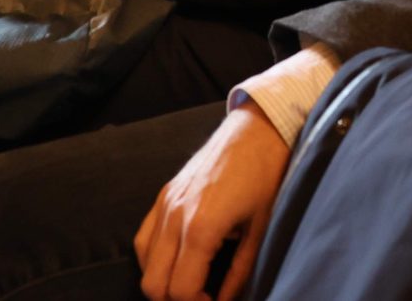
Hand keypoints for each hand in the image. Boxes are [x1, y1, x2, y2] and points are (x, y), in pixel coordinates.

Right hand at [136, 104, 292, 300]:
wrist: (259, 128)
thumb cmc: (267, 176)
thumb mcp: (262, 228)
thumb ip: (241, 272)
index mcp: (201, 227)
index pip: (179, 291)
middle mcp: (175, 217)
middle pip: (153, 285)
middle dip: (176, 299)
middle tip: (204, 296)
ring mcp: (166, 203)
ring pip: (144, 265)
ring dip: (163, 281)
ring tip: (194, 281)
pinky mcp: (164, 194)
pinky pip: (144, 239)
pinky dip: (154, 259)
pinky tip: (179, 260)